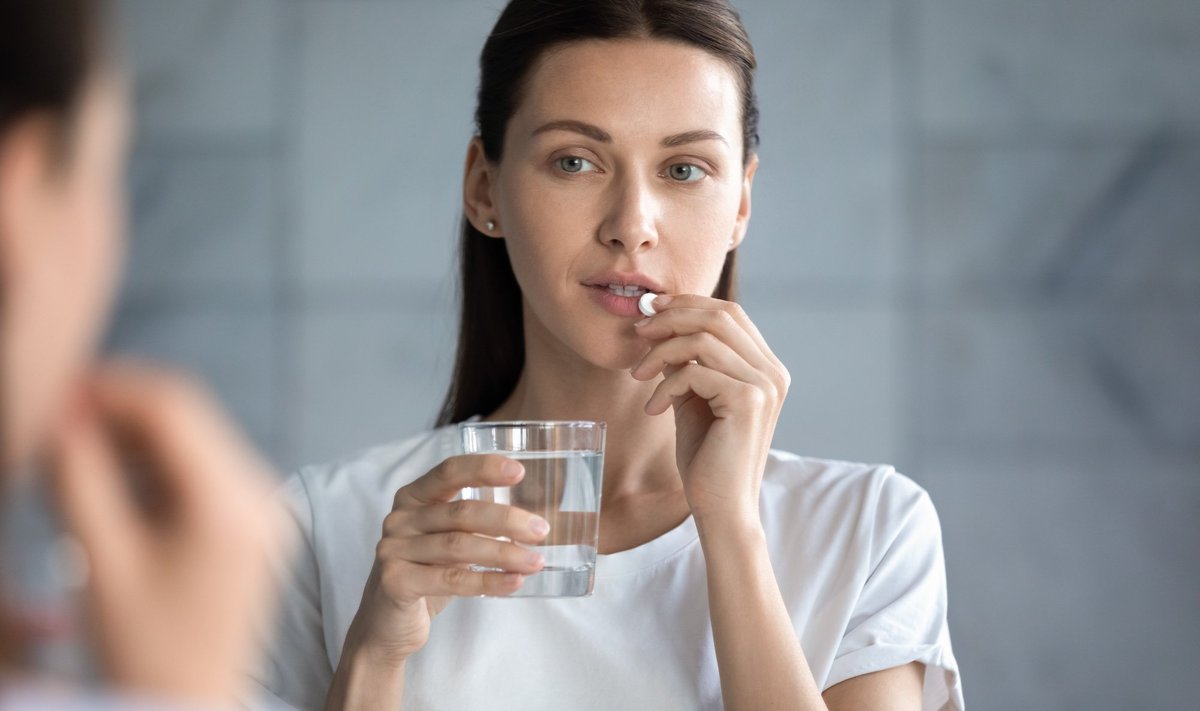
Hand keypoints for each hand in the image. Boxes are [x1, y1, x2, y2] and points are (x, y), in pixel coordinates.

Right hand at [47, 363, 286, 706]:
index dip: (111, 387)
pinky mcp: (257, 528)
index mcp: (231, 502)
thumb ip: (79, 477)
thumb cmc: (144, 648)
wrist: (194, 706)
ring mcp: (265, 512)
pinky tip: (113, 488)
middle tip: (59, 421)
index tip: (60, 390)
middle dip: (119, 413)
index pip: (172, 407)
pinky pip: (206, 475)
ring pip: (195, 444)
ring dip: (136, 441)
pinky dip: (159, 470)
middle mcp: (262, 497)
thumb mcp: (102, 559)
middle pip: (188, 421)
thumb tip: (63, 411)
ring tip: (75, 459)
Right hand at [340, 455, 548, 666]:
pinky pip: (451, 579)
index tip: (519, 471)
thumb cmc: (426, 575)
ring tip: (535, 561)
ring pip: (459, 546)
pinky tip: (514, 583)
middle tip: (541, 530)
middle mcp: (399, 518)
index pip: (449, 471)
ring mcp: (393, 549)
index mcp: (413, 497)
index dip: (484, 468)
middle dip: (506, 520)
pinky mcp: (395, 581)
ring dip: (504, 553)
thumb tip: (533, 522)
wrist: (386, 626)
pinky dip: (487, 581)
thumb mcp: (448, 542)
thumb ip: (475, 525)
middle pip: (461, 512)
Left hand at [631, 295, 789, 521]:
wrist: (722, 507)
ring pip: (703, 340)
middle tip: (638, 332)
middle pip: (720, 316)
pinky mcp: (748, 401)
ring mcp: (765, 385)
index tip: (651, 310)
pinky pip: (694, 371)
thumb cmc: (707, 458)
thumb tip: (661, 326)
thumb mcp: (695, 399)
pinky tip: (653, 409)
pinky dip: (665, 385)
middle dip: (672, 317)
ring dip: (661, 352)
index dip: (688, 303)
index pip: (730, 313)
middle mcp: (773, 372)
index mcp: (766, 368)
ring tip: (638, 375)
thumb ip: (688, 363)